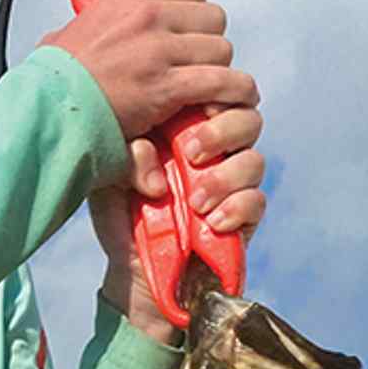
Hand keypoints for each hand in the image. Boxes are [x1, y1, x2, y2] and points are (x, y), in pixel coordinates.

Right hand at [43, 0, 256, 163]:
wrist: (46, 114)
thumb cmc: (49, 87)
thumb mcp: (60, 41)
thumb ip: (78, 34)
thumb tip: (57, 40)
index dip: (195, 13)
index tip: (189, 35)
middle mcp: (146, 15)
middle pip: (213, 16)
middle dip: (210, 45)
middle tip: (200, 71)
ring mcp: (158, 48)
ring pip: (221, 48)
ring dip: (220, 73)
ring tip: (212, 95)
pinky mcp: (167, 85)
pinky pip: (221, 81)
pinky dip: (232, 94)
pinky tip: (228, 106)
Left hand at [91, 101, 266, 328]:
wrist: (136, 275)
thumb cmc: (122, 220)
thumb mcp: (110, 183)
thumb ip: (123, 156)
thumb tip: (146, 146)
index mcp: (187, 131)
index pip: (215, 96)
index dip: (213, 92)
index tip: (191, 106)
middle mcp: (216, 153)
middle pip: (247, 117)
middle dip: (223, 129)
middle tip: (189, 152)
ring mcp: (233, 185)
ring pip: (255, 159)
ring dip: (226, 175)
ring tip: (195, 201)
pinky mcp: (244, 219)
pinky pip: (257, 201)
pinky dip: (237, 207)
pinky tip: (211, 221)